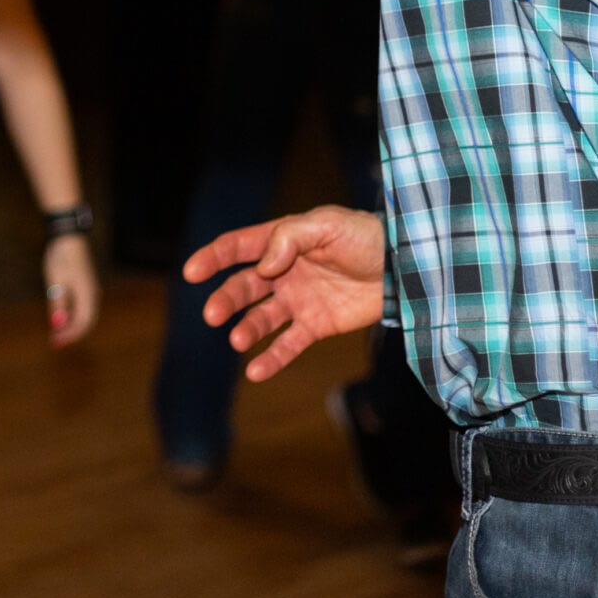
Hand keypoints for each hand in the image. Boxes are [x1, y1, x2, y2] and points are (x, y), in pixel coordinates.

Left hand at [44, 234, 99, 346]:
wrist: (68, 237)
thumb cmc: (60, 258)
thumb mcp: (55, 283)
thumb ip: (57, 304)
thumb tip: (57, 325)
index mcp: (87, 295)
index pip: (81, 323)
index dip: (69, 335)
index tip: (55, 342)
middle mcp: (92, 295)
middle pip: (85, 322)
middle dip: (70, 333)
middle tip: (54, 341)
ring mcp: (91, 289)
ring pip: (84, 315)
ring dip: (71, 325)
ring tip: (55, 332)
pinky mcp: (86, 285)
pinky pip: (82, 306)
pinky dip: (72, 314)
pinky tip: (60, 316)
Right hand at [184, 205, 384, 382]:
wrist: (405, 267)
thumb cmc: (366, 236)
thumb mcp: (328, 225)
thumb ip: (290, 239)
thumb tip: (261, 266)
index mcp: (282, 242)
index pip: (238, 248)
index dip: (213, 258)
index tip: (192, 272)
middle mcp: (283, 272)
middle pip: (244, 286)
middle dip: (226, 299)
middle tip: (212, 314)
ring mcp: (298, 300)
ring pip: (262, 317)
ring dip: (246, 328)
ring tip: (238, 340)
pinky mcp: (317, 325)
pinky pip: (288, 344)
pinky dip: (271, 358)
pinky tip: (255, 371)